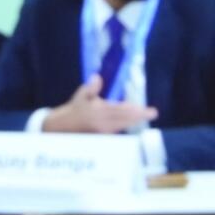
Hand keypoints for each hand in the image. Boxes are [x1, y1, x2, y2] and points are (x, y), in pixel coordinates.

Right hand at [42, 75, 156, 133]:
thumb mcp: (81, 96)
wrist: (63, 128)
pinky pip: (117, 130)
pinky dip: (125, 124)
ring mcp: (103, 131)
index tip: (146, 109)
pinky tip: (132, 121)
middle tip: (152, 113)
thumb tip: (97, 77)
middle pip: (125, 119)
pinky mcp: (102, 137)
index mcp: (99, 111)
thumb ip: (90, 88)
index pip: (121, 110)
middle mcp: (103, 123)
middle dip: (139, 116)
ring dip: (133, 120)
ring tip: (145, 114)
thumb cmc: (74, 110)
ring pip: (123, 125)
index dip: (136, 110)